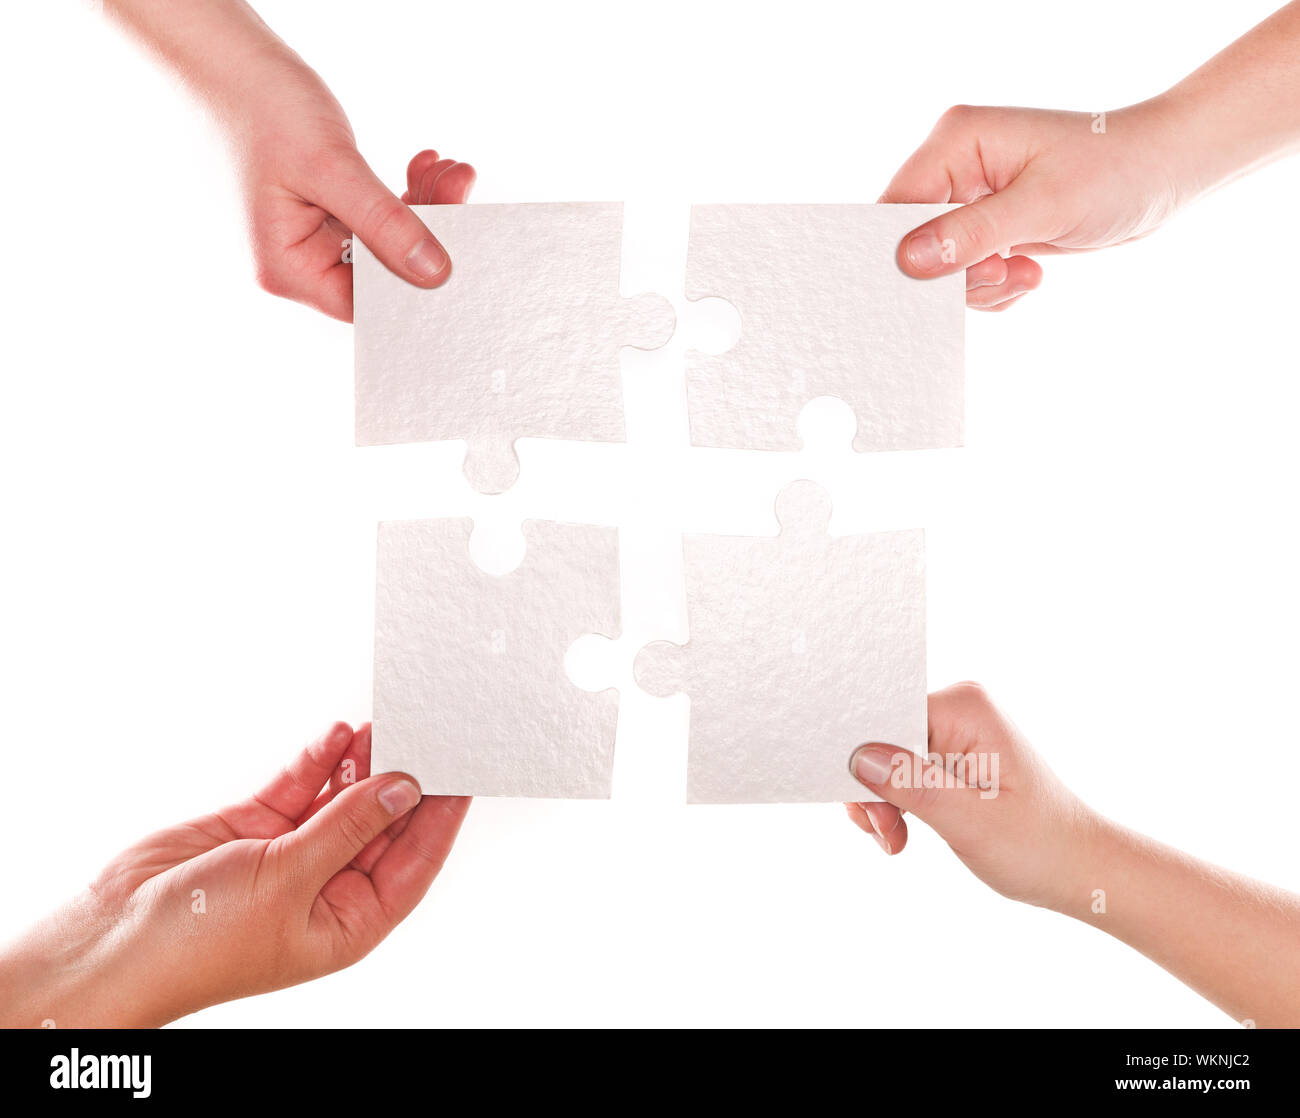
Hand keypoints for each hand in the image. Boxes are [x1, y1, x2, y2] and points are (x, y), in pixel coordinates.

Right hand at [0, 723, 467, 1026]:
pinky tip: (339, 734)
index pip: (413, 862)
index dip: (440, 818)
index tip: (466, 775)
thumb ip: (347, 827)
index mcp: (348, 920)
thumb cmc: (197, 944)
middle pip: (381, 823)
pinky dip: (318, 761)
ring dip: (363, 763)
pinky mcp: (256, 827)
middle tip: (428, 732)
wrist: (110, 941)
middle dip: (403, 780)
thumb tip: (402, 789)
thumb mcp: (289, 880)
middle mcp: (326, 886)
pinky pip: (300, 787)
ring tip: (388, 721)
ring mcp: (291, 855)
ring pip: (342, 799)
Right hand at [232, 50, 473, 319]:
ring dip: (423, 205)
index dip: (419, 278)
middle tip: (459, 181)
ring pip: (385, 241)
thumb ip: (383, 223)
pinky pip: (374, 216)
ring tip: (446, 168)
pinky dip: (403, 192)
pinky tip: (422, 164)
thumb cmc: (256, 103)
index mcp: (287, 269)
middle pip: (384, 271)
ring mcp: (308, 237)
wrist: (218, 53)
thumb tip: (435, 273)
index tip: (461, 238)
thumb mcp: (330, 167)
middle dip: (430, 228)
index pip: (370, 301)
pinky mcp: (321, 211)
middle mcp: (296, 263)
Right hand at [846, 681, 1100, 910]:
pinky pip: (899, 771)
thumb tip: (859, 756)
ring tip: (895, 839)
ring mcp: (953, 732)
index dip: (863, 758)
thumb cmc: (1038, 845)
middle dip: (871, 788)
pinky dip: (893, 804)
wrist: (1078, 869)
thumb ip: (912, 783)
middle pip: (879, 738)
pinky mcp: (949, 756)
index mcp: (966, 708)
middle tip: (883, 832)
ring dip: (881, 802)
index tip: (867, 807)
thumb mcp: (969, 820)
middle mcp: (958, 710)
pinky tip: (901, 833)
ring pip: (883, 758)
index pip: (884, 715)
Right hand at [882, 102, 1184, 309]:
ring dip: (979, 285)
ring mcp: (971, 197)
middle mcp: (957, 166)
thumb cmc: (1115, 170)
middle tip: (1000, 274)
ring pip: (939, 266)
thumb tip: (908, 261)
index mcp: (958, 141)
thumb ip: (972, 233)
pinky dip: (992, 288)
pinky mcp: (989, 225)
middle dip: (953, 274)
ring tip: (1024, 274)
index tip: (933, 284)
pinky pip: (966, 273)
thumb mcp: (1044, 204)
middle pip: (913, 241)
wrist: (1166, 172)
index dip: (902, 251)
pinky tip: (1028, 274)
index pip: (897, 205)